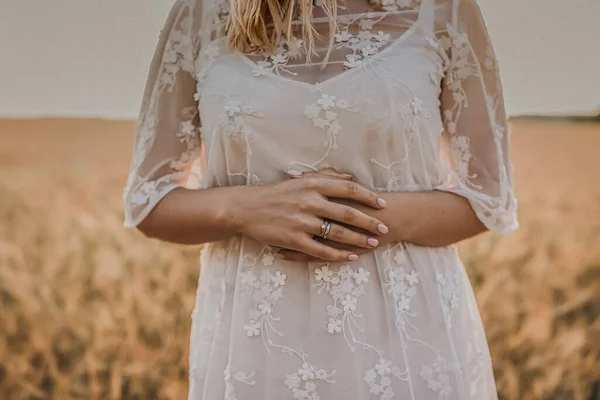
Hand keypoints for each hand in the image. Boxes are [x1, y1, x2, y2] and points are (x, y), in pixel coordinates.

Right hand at [232, 169, 388, 261]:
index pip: (348, 189)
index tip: (382, 204)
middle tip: (384, 228)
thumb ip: (326, 177)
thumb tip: (350, 178)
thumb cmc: (276, 193)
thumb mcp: (300, 180)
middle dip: (369, 222)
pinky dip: (338, 254)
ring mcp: (302, 221)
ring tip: (373, 244)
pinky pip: (321, 250)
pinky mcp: (294, 239)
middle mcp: (309, 201)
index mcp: (313, 184)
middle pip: (348, 212)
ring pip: (338, 233)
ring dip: (358, 240)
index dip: (368, 197)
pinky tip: (351, 257)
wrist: (247, 207)